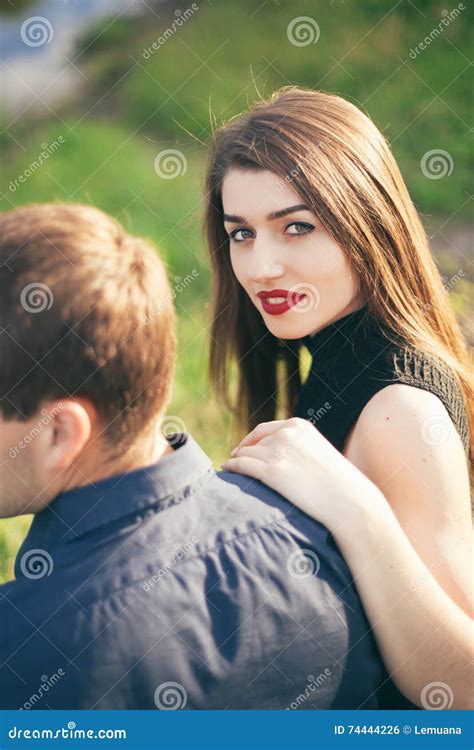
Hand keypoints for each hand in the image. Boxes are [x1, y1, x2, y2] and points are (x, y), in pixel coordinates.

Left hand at [221, 417, 382, 531]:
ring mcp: (277, 452)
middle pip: (253, 442)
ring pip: (245, 453)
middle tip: (235, 460)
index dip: (251, 440)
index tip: (244, 448)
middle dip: (243, 451)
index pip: (264, 429)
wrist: (349, 500)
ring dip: (236, 461)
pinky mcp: (271, 471)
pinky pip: (242, 465)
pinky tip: (226, 471)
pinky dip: (231, 467)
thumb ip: (300, 448)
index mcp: (298, 426)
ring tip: (230, 469)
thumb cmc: (339, 483)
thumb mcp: (319, 452)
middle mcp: (286, 435)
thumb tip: (284, 455)